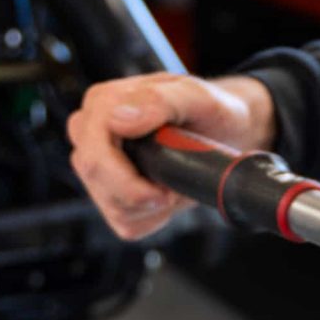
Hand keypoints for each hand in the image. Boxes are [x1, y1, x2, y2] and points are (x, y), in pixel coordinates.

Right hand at [67, 71, 276, 238]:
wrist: (229, 133)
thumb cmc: (211, 111)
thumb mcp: (197, 97)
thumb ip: (159, 100)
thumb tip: (118, 119)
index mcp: (102, 103)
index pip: (91, 151)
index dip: (125, 177)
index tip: (164, 183)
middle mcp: (91, 133)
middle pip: (95, 179)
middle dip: (139, 193)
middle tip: (173, 188)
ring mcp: (98, 166)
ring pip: (112, 206)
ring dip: (152, 205)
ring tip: (175, 182)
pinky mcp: (112, 196)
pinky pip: (126, 223)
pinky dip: (155, 217)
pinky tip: (168, 194)